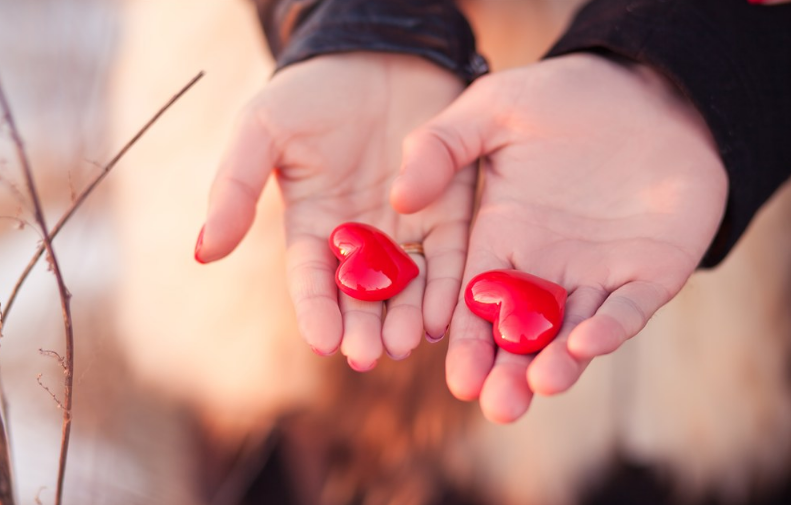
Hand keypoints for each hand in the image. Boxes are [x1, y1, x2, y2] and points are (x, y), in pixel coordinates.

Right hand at [197, 53, 474, 369]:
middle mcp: (358, 238)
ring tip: (407, 341)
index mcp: (312, 225)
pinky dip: (446, 285)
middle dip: (364, 326)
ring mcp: (404, 228)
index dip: (316, 310)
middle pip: (360, 295)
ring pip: (406, 286)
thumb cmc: (310, 93)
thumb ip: (235, 189)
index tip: (323, 341)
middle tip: (371, 355)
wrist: (375, 54)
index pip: (311, 279)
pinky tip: (444, 312)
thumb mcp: (261, 132)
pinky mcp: (446, 211)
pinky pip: (447, 255)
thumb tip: (203, 251)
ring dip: (406, 316)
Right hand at [392, 54, 727, 421]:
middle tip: (495, 405)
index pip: (474, 301)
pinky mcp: (650, 270)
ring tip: (539, 388)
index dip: (464, 339)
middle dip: (507, 370)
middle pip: (519, 332)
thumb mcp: (492, 110)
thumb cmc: (562, 96)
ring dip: (556, 364)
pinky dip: (610, 327)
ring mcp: (598, 272)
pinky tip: (586, 344)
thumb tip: (398, 199)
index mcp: (501, 238)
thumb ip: (441, 146)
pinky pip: (628, 307)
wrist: (645, 87)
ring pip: (572, 332)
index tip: (450, 375)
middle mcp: (545, 267)